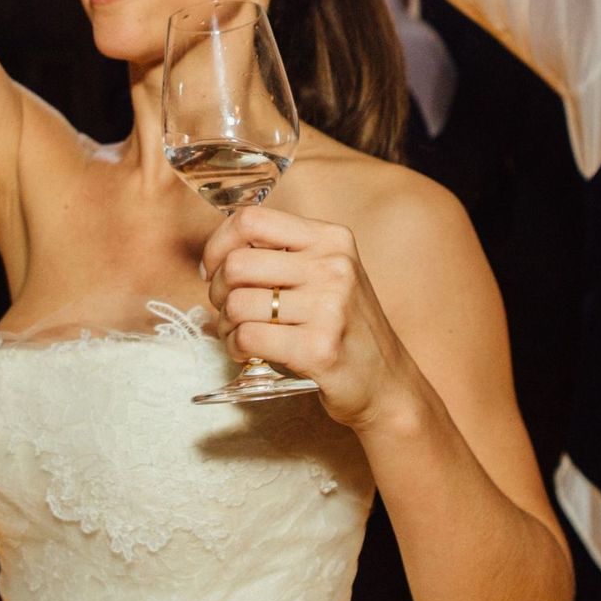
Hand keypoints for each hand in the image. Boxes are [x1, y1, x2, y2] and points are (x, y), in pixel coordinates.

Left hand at [200, 203, 417, 429]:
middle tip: (227, 308)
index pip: (252, 220)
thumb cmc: (344, 326)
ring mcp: (329, 307)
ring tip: (238, 332)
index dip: (219, 244)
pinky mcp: (318, 348)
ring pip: (238, 303)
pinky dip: (235, 347)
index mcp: (331, 239)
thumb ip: (284, 254)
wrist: (386, 381)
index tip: (214, 268)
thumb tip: (218, 253)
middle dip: (217, 290)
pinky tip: (247, 352)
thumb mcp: (327, 274)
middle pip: (237, 264)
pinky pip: (248, 338)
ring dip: (225, 323)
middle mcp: (333, 266)